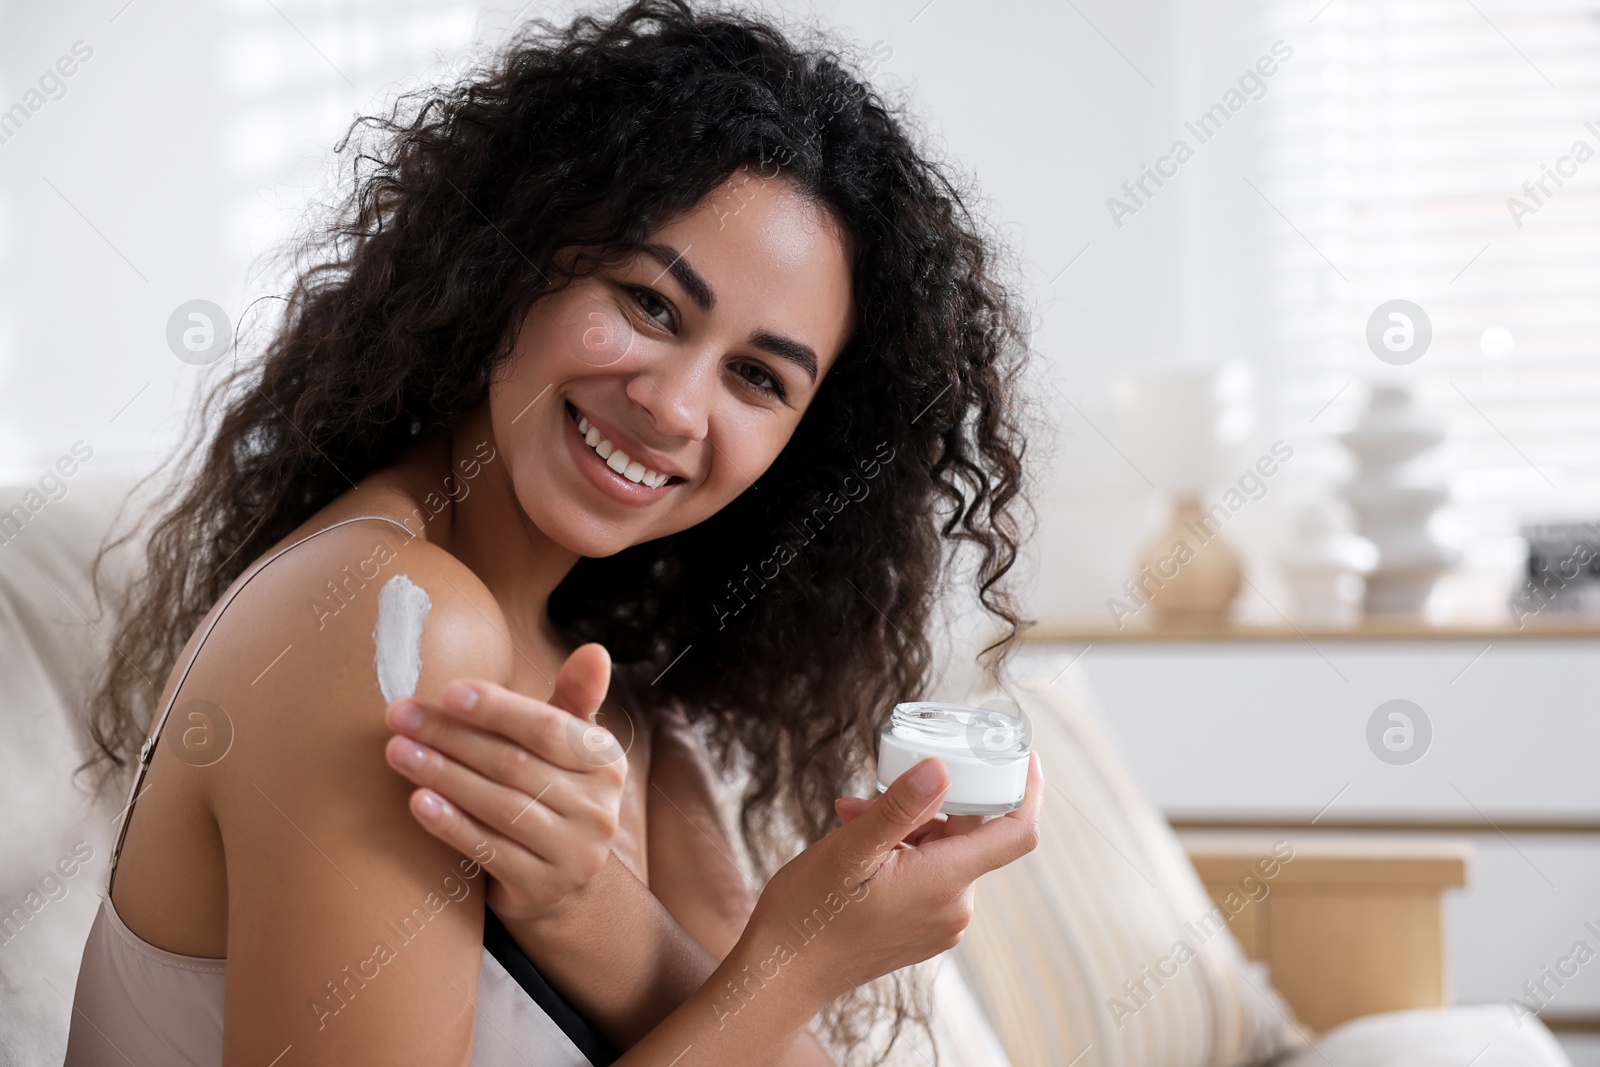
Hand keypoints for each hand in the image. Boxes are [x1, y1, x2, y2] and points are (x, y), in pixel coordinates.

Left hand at [382, 643, 628, 922]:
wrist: (561, 881)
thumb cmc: (553, 792)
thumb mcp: (568, 746)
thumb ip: (573, 698)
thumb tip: (595, 651)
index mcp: (606, 762)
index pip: (548, 728)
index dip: (497, 709)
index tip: (447, 692)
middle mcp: (598, 809)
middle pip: (514, 764)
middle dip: (451, 737)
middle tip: (399, 716)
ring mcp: (573, 853)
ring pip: (498, 805)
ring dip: (442, 775)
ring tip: (397, 752)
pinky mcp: (541, 888)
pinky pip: (488, 850)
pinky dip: (450, 824)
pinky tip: (417, 802)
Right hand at [741, 751, 1042, 1004]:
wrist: (782, 975)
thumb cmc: (809, 913)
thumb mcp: (849, 849)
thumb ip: (899, 808)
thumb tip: (941, 770)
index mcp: (945, 883)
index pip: (1016, 833)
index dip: (1028, 791)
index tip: (1025, 757)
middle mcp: (955, 909)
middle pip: (967, 836)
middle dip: (926, 805)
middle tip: (869, 796)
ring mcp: (940, 924)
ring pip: (942, 853)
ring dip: (905, 829)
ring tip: (850, 822)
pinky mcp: (923, 931)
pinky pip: (929, 876)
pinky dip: (903, 853)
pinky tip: (860, 850)